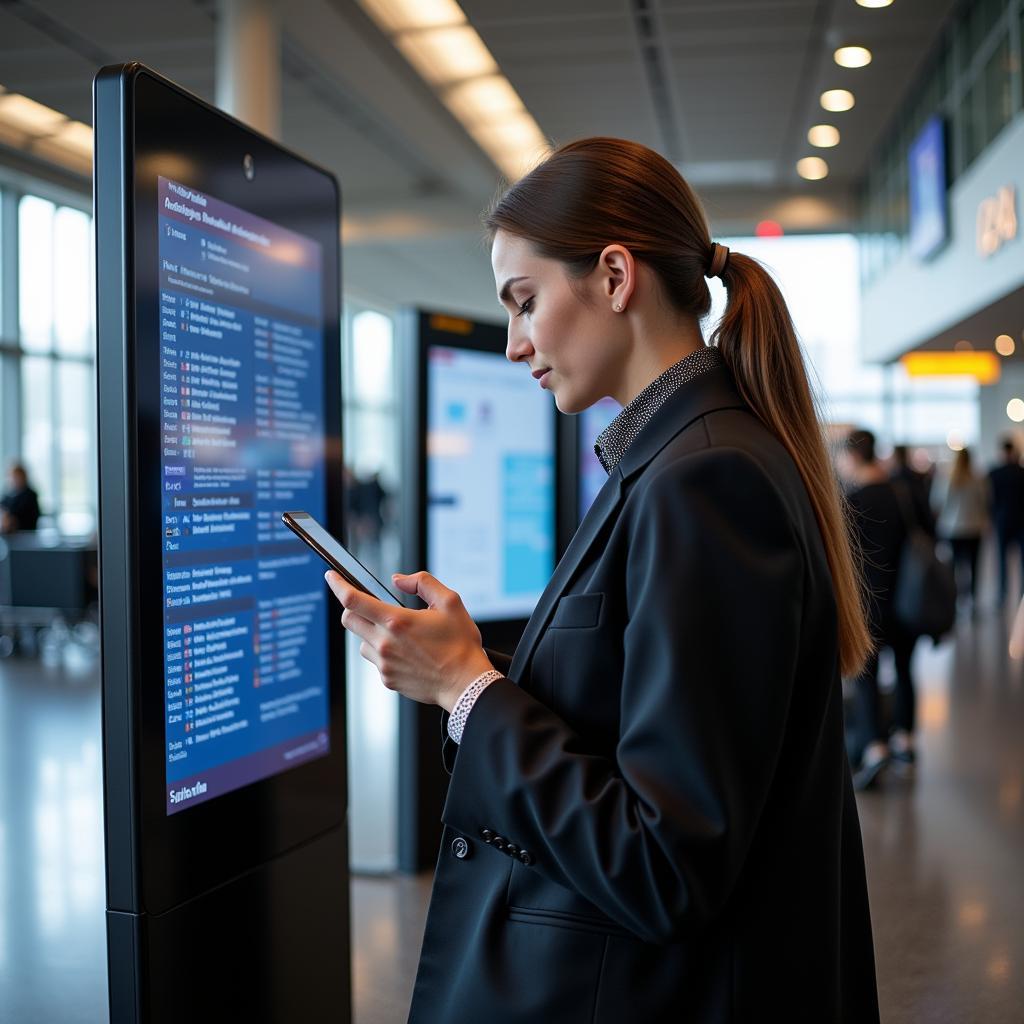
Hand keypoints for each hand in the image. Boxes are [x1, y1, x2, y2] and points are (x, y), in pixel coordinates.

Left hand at [324, 570, 494, 711]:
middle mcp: (384, 643)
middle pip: (349, 620)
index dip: (337, 584)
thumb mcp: (450, 602)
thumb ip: (422, 583)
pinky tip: (408, 654)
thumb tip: (398, 579)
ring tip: (401, 636)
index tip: (331, 576)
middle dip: (353, 609)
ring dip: (372, 633)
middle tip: (370, 607)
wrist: (465, 683)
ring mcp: (384, 664)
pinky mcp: (387, 680)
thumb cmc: (460, 644)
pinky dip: (384, 653)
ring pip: (361, 642)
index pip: (353, 600)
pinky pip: (375, 661)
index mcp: (397, 621)